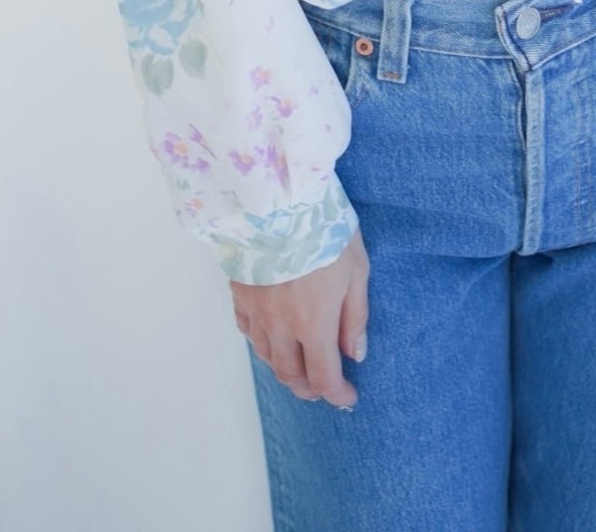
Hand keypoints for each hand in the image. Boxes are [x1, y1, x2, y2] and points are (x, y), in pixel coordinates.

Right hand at [230, 224, 369, 407]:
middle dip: (310, 388)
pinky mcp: (239, 294)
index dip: (337, 395)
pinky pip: (247, 333)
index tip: (348, 396)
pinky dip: (262, 344)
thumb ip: (355, 316)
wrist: (277, 200)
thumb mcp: (356, 269)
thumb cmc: (323, 229)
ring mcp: (256, 312)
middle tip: (324, 386)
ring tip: (299, 366)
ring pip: (267, 358)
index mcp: (313, 325)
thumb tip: (355, 353)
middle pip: (291, 375)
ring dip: (285, 369)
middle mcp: (280, 327)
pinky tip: (271, 338)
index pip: (324, 377)